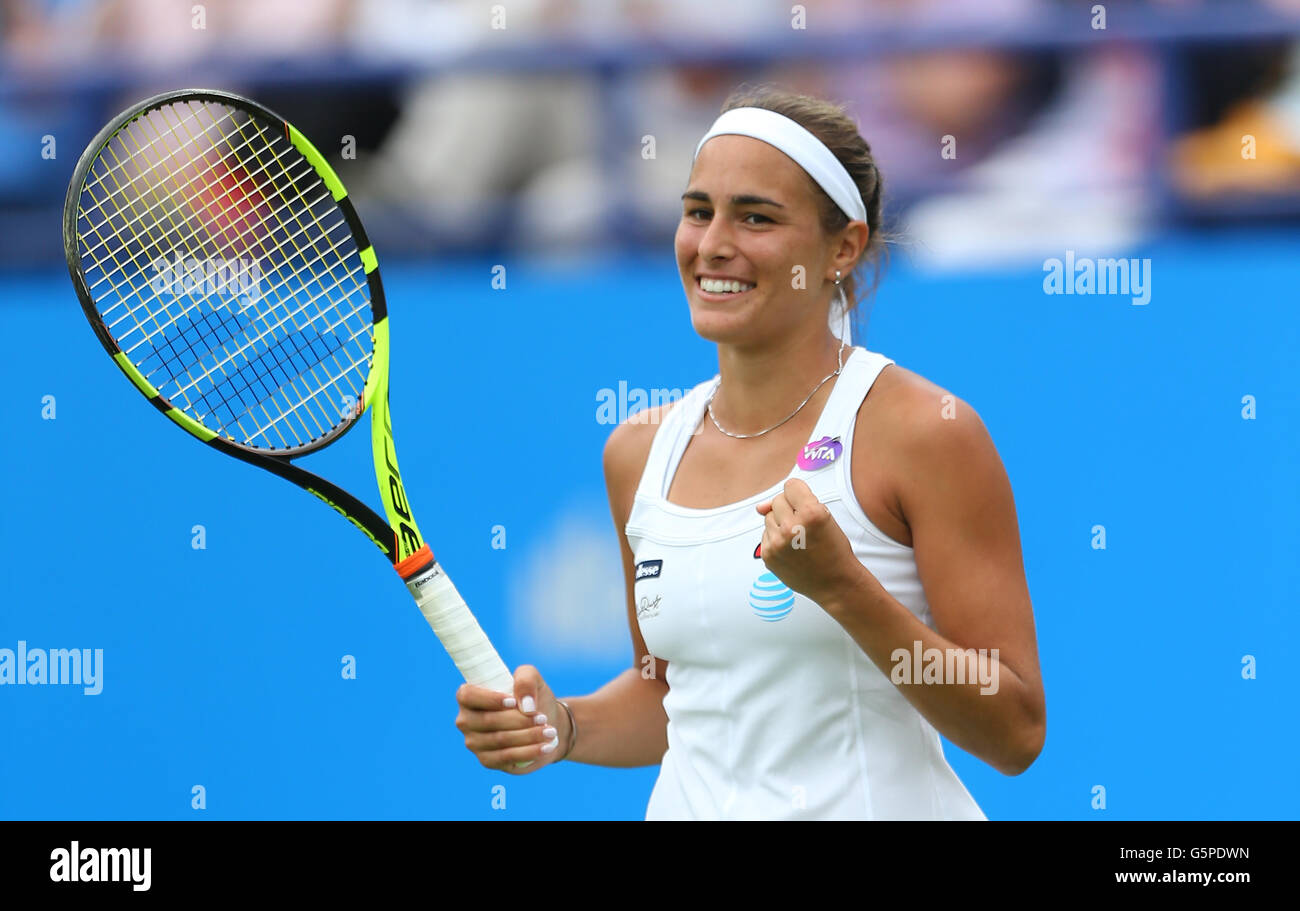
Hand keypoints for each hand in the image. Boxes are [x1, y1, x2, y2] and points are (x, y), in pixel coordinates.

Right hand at [454, 665, 568, 772]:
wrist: (546, 723)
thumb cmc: (532, 698)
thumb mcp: (532, 678)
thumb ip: (526, 678)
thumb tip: (525, 704)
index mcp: (469, 696)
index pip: (467, 696)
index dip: (489, 699)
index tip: (514, 702)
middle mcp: (466, 720)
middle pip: (488, 720)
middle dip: (519, 720)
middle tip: (543, 718)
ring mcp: (474, 743)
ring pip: (500, 740)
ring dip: (528, 736)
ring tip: (550, 731)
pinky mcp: (487, 761)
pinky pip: (506, 757)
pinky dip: (528, 752)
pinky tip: (546, 747)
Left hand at [755, 478, 867, 608]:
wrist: (835, 583)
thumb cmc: (833, 548)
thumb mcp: (825, 518)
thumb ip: (794, 503)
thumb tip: (759, 507)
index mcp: (812, 514)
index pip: (791, 485)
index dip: (799, 494)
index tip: (806, 504)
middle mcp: (792, 527)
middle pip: (777, 500)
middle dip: (789, 508)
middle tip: (805, 525)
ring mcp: (777, 543)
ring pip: (769, 517)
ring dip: (781, 523)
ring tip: (798, 538)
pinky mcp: (767, 555)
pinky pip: (765, 534)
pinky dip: (776, 538)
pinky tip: (791, 549)